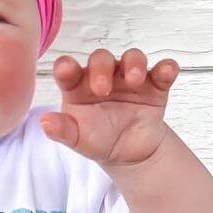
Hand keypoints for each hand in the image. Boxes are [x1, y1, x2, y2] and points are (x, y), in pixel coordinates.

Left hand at [41, 48, 179, 168]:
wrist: (130, 154)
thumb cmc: (98, 140)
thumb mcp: (78, 139)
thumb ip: (63, 131)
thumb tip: (45, 122)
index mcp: (78, 86)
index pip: (69, 69)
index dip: (66, 66)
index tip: (66, 70)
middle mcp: (103, 76)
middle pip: (101, 59)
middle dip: (101, 68)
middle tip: (102, 89)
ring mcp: (129, 79)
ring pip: (132, 58)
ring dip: (134, 63)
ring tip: (135, 80)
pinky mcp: (153, 86)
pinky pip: (161, 71)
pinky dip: (166, 69)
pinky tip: (167, 71)